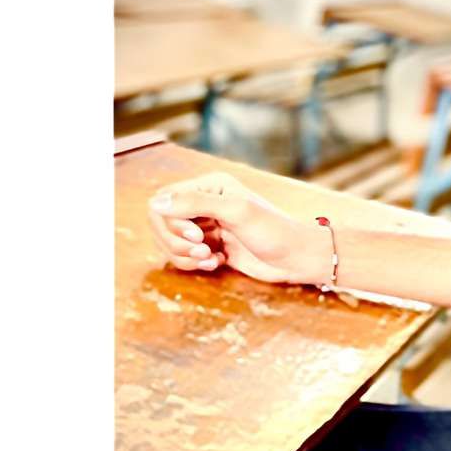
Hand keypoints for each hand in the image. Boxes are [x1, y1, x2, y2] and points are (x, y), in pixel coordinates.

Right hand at [147, 173, 323, 286]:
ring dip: (186, 255)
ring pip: (170, 243)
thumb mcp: (236, 212)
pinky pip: (184, 257)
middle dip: (177, 242)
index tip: (195, 234)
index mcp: (208, 186)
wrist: (296, 258)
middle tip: (203, 250)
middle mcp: (203, 203)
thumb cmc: (273, 230)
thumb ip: (195, 203)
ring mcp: (205, 226)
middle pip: (161, 224)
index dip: (170, 222)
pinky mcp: (209, 247)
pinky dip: (195, 264)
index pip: (162, 200)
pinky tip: (218, 262)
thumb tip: (154, 203)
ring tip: (211, 258)